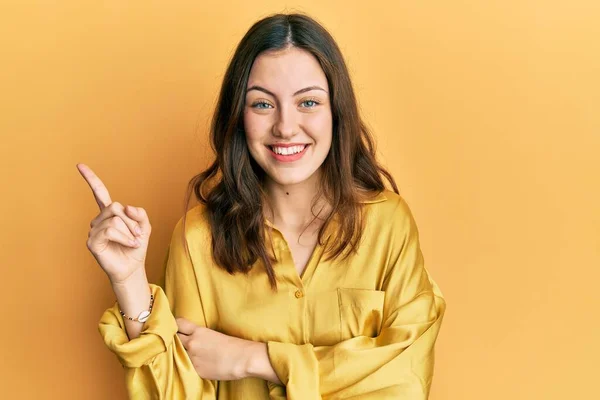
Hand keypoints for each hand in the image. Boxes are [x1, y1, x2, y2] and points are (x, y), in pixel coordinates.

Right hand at [77, 163, 151, 283]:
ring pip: (115, 219)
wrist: (133, 268)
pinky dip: (125, 237)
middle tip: (137, 235)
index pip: (99, 193)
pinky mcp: (92, 241)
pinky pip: (110, 230)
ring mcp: (94, 230)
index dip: (91, 179)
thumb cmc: (136, 248)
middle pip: (116, 207)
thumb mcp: (144, 227)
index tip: (79, 165)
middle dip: (131, 221)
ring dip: (129, 232)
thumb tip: (127, 208)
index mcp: (110, 213)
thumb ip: (139, 214)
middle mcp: (99, 220)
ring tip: (132, 242)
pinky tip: (129, 244)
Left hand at [176, 318, 253, 380]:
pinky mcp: (196, 371)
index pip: (178, 324)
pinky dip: (191, 366)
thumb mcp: (214, 334)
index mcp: (198, 332)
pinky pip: (188, 367)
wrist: (243, 359)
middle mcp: (192, 344)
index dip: (176, 326)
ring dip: (182, 354)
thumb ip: (200, 335)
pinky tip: (199, 365)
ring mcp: (193, 358)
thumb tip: (191, 339)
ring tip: (191, 355)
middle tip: (180, 342)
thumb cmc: (234, 345)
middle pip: (174, 339)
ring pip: (179, 355)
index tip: (177, 329)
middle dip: (176, 340)